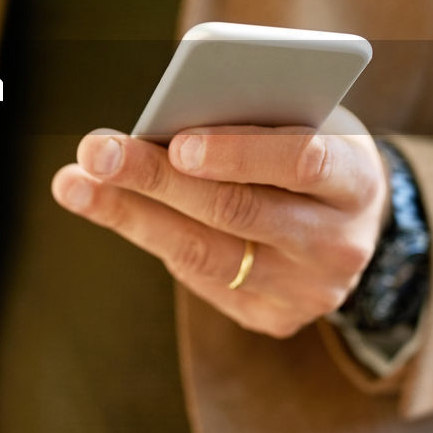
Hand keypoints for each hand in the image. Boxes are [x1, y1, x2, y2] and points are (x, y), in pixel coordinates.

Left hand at [51, 108, 387, 338]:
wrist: (355, 221)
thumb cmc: (310, 146)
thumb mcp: (302, 118)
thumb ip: (252, 115)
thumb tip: (165, 119)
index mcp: (356, 178)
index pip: (303, 161)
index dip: (240, 153)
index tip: (180, 142)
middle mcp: (338, 243)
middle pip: (237, 211)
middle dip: (156, 178)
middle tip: (95, 151)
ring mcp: (308, 290)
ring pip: (206, 254)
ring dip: (130, 214)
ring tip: (75, 183)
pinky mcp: (275, 318)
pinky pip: (201, 278)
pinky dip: (153, 237)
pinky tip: (112, 209)